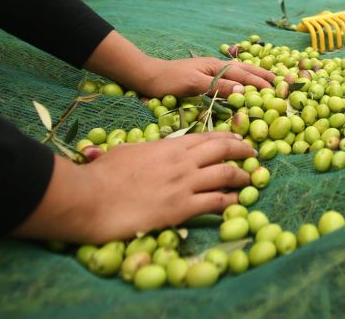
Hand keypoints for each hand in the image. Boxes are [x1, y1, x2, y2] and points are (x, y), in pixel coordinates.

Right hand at [16, 133, 255, 242]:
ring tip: (251, 180)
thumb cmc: (102, 174)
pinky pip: (217, 202)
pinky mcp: (182, 208)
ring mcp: (185, 184)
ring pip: (226, 174)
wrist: (91, 198)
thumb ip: (141, 150)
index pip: (207, 136)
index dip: (227, 137)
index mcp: (170, 145)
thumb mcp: (125, 152)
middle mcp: (183, 161)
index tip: (238, 139)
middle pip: (224, 149)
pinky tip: (237, 204)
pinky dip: (231, 202)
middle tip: (254, 154)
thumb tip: (141, 152)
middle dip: (243, 150)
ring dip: (243, 177)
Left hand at [135, 56, 273, 98]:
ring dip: (254, 76)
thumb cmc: (168, 80)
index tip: (277, 88)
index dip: (260, 82)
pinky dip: (242, 79)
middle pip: (244, 70)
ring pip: (238, 72)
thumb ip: (218, 86)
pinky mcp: (204, 78)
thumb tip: (243, 89)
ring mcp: (210, 71)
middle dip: (263, 76)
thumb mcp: (193, 84)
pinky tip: (244, 82)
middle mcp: (215, 67)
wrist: (147, 76)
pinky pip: (229, 77)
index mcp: (215, 66)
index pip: (243, 75)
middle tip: (281, 81)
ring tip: (269, 79)